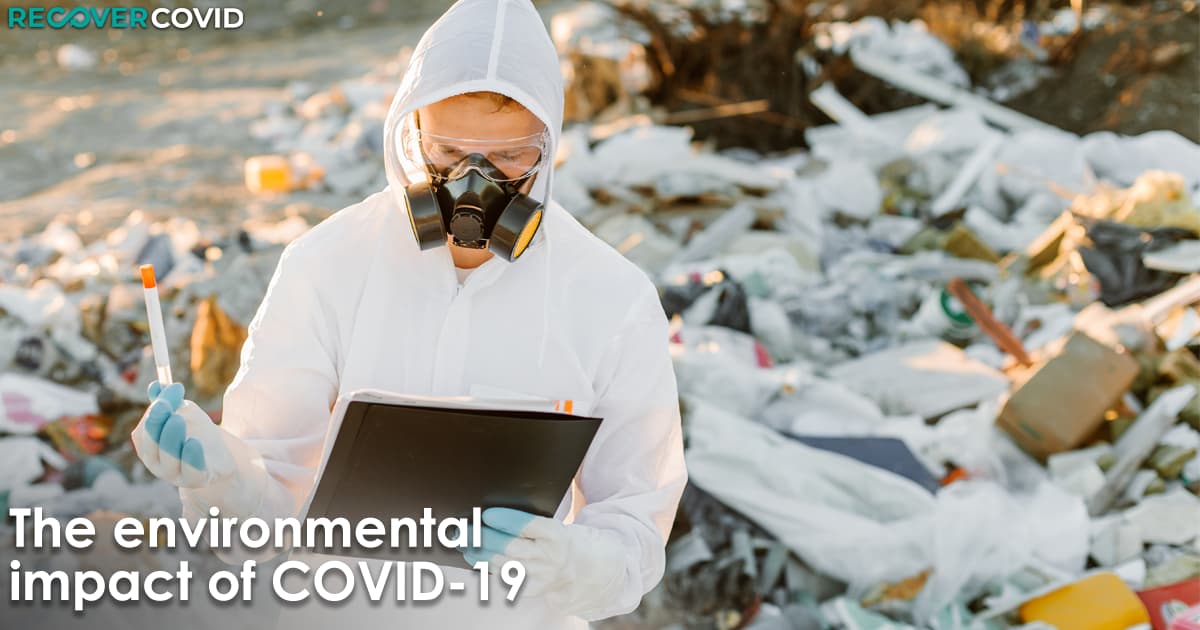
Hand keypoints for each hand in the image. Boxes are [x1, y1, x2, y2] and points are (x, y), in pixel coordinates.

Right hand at [131, 381, 236, 487]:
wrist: (220, 458)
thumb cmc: (197, 434)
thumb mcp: (184, 414)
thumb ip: (170, 401)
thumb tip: (156, 385)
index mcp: (148, 447)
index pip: (143, 430)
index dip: (155, 410)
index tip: (173, 390)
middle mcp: (156, 463)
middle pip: (152, 443)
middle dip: (157, 422)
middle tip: (167, 405)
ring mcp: (174, 475)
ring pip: (168, 457)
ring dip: (171, 437)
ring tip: (178, 419)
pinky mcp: (195, 481)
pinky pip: (190, 470)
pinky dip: (190, 456)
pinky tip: (193, 442)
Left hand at [465, 508, 625, 617]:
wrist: (597, 571)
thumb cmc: (572, 541)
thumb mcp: (560, 526)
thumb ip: (532, 525)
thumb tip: (496, 519)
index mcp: (558, 535)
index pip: (528, 526)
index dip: (506, 520)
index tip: (487, 514)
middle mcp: (550, 558)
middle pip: (511, 547)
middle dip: (483, 538)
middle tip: (464, 530)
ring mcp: (543, 577)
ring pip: (505, 566)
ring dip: (481, 555)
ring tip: (465, 545)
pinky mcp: (537, 591)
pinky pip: (508, 580)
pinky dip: (491, 570)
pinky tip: (478, 561)